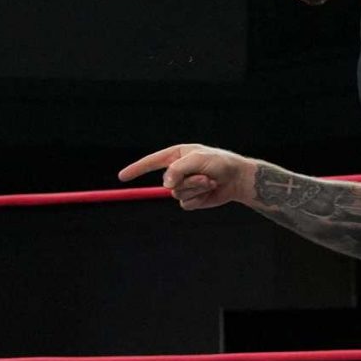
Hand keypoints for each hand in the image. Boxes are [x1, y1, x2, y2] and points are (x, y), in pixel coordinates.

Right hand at [118, 144, 254, 210]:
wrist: (238, 179)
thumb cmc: (220, 163)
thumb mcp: (198, 159)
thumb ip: (179, 169)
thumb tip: (165, 184)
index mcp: (176, 156)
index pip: (151, 162)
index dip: (136, 169)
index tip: (122, 177)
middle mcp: (178, 171)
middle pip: (167, 182)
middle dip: (186, 181)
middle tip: (204, 176)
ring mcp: (184, 186)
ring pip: (177, 194)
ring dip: (195, 189)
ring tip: (210, 182)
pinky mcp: (192, 198)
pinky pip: (186, 204)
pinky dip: (198, 199)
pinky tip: (210, 191)